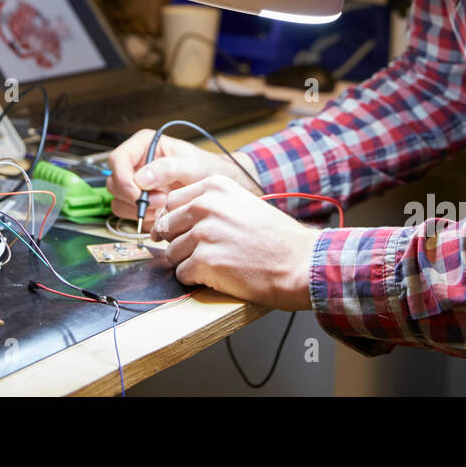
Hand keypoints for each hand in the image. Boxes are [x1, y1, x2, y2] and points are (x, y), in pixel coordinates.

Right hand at [106, 128, 261, 226]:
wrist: (218, 187)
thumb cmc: (209, 169)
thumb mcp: (193, 165)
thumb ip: (169, 168)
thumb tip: (141, 178)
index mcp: (145, 146)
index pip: (118, 159)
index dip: (122, 178)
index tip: (137, 193)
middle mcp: (137, 164)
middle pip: (115, 183)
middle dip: (134, 197)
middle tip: (160, 201)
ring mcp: (137, 185)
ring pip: (120, 202)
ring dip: (140, 210)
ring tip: (165, 206)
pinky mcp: (142, 203)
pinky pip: (131, 216)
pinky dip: (145, 219)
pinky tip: (164, 214)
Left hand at [150, 174, 317, 309]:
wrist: (300, 263)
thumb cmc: (276, 238)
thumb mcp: (242, 204)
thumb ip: (209, 206)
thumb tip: (170, 219)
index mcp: (214, 187)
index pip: (171, 202)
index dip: (176, 221)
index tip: (186, 231)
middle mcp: (206, 205)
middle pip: (166, 227)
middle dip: (179, 243)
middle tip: (204, 252)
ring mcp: (204, 233)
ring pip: (171, 253)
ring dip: (188, 263)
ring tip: (216, 264)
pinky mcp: (204, 262)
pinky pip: (182, 273)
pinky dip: (196, 279)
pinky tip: (218, 275)